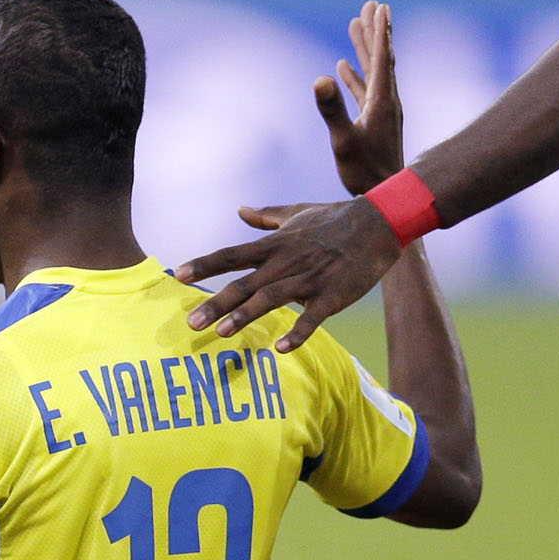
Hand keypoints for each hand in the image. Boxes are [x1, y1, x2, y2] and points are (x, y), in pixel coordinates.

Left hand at [174, 197, 400, 349]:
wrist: (379, 222)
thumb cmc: (335, 218)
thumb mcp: (296, 213)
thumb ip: (265, 216)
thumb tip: (239, 210)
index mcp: (275, 245)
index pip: (231, 255)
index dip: (205, 265)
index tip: (179, 276)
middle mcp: (286, 262)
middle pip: (244, 284)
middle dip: (216, 303)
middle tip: (191, 324)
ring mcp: (309, 279)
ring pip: (270, 299)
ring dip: (245, 316)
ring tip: (221, 334)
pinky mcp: (332, 295)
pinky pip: (312, 318)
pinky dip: (298, 333)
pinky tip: (281, 349)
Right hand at [319, 0, 406, 193]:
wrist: (386, 198)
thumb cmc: (365, 173)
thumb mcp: (343, 141)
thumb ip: (331, 110)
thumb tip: (320, 78)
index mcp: (381, 101)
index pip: (382, 59)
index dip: (380, 32)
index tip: (379, 7)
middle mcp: (386, 102)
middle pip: (381, 58)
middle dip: (374, 31)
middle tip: (371, 4)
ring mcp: (380, 112)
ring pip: (373, 71)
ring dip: (365, 48)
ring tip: (356, 24)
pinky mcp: (373, 123)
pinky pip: (364, 90)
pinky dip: (355, 74)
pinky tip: (344, 67)